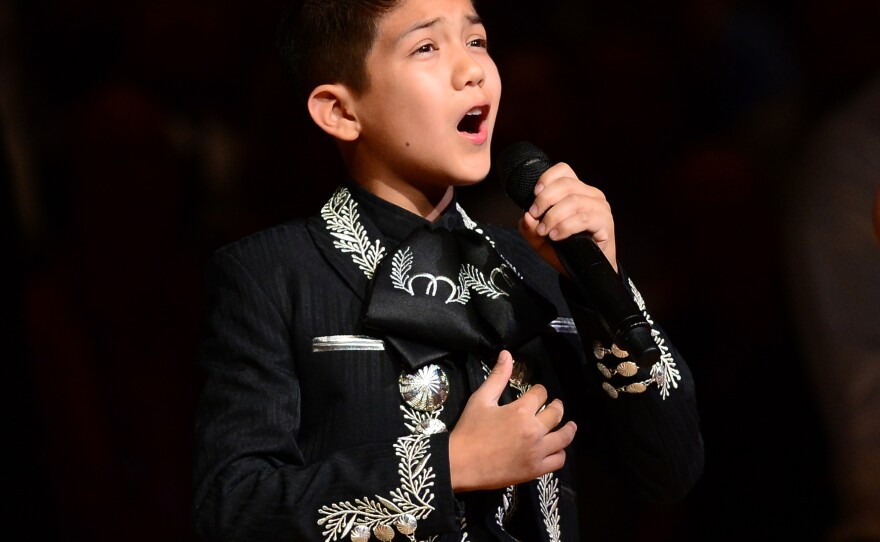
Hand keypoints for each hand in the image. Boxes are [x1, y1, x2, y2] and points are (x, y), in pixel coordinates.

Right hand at [448, 350, 576, 491]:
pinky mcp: (535, 470)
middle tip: (556, 405)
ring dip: (568, 430)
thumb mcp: (481, 399)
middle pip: (555, 414)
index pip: (540, 394)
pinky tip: (558, 448)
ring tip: (570, 426)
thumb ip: (497, 377)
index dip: (540, 391)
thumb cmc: (469, 429)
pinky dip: (561, 453)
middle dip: (557, 406)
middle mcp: (533, 430)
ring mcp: (536, 451)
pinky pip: (558, 461)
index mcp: (520, 411)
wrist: (460, 463)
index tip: (538, 392)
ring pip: (563, 438)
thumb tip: (507, 354)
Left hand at [517, 162, 617, 273]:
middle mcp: (591, 195)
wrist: (583, 272)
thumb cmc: (566, 251)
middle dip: (545, 199)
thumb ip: (530, 228)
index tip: (534, 194)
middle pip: (566, 184)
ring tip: (545, 231)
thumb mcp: (540, 240)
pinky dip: (566, 226)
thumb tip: (525, 216)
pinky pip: (584, 218)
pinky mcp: (606, 223)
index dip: (547, 178)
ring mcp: (600, 208)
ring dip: (554, 216)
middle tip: (535, 216)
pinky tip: (556, 236)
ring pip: (574, 201)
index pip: (564, 170)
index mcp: (577, 191)